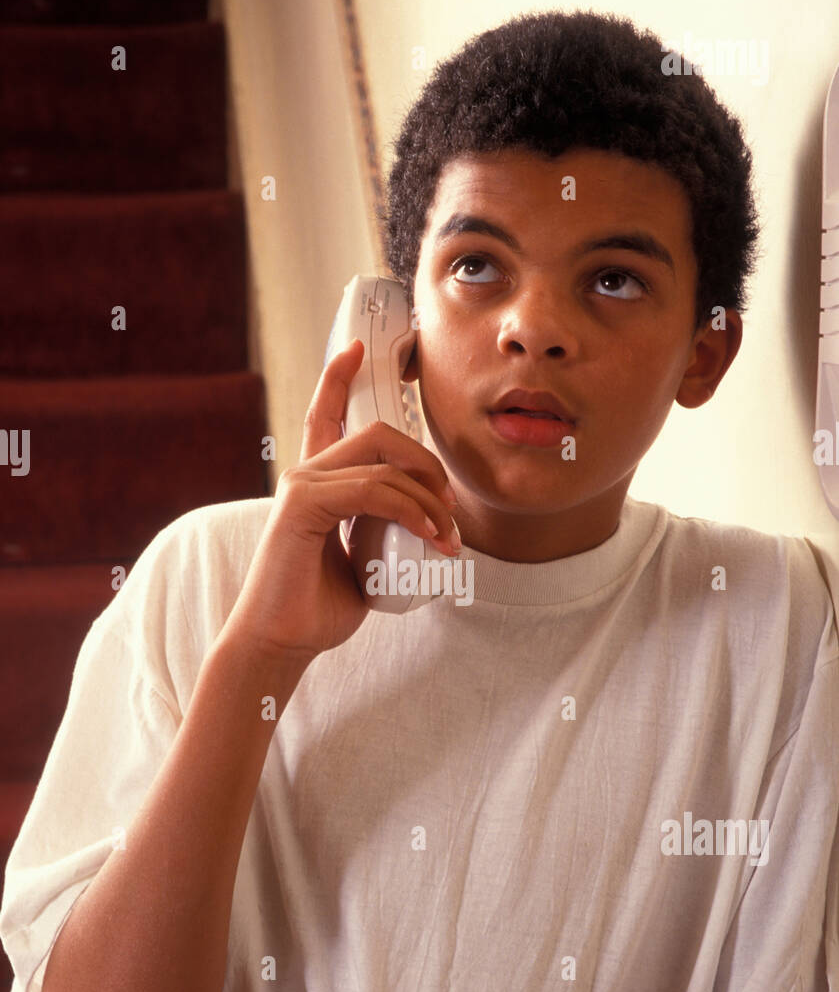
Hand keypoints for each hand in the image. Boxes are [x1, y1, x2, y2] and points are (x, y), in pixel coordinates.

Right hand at [224, 339, 459, 662]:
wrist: (281, 643)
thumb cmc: (317, 611)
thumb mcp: (365, 563)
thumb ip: (385, 535)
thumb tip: (428, 531)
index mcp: (315, 485)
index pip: (326, 417)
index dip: (337, 378)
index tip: (356, 348)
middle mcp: (305, 476)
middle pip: (377, 434)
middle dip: (425, 461)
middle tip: (450, 507)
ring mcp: (300, 486)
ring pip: (382, 460)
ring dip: (428, 496)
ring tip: (446, 537)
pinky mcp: (301, 504)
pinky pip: (373, 489)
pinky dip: (411, 509)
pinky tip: (429, 534)